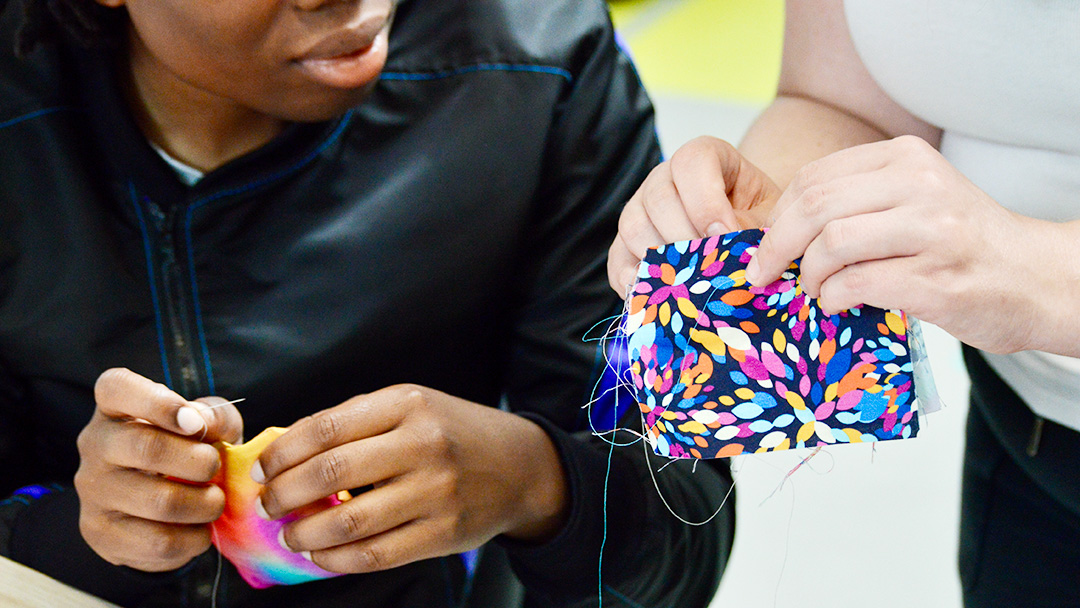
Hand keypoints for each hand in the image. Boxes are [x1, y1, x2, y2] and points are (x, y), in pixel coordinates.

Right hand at [74, 368, 242, 570]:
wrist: (161, 507)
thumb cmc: (187, 449)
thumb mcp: (208, 424)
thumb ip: (214, 416)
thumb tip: (203, 422)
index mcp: (114, 406)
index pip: (116, 388)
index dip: (159, 403)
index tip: (194, 424)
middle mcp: (94, 443)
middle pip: (147, 447)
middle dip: (199, 461)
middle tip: (215, 468)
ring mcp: (91, 490)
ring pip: (159, 501)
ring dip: (204, 504)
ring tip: (214, 501)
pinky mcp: (99, 532)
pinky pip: (158, 541)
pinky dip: (193, 537)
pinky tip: (199, 529)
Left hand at [253, 385, 567, 573]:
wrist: (521, 466)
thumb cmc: (453, 432)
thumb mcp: (412, 405)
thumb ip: (355, 421)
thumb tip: (286, 450)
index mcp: (408, 404)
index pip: (326, 428)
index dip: (282, 452)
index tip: (263, 469)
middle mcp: (423, 445)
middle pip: (331, 473)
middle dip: (284, 493)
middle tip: (268, 504)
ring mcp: (436, 492)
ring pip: (349, 520)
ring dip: (305, 533)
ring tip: (290, 534)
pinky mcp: (443, 534)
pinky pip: (376, 554)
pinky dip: (337, 560)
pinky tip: (321, 555)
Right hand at [608, 136, 781, 294]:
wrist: (747, 230)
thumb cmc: (758, 218)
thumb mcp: (767, 217)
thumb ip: (751, 230)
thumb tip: (731, 258)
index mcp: (703, 157)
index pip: (691, 163)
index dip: (706, 201)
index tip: (725, 235)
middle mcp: (664, 177)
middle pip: (657, 198)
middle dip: (683, 237)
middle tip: (707, 266)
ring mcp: (640, 208)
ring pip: (633, 227)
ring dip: (660, 259)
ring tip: (689, 282)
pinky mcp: (626, 242)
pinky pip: (617, 260)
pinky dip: (634, 281)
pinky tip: (659, 295)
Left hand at [745, 135, 1041, 352]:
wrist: (1036, 279)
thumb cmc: (962, 244)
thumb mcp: (915, 198)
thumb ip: (857, 201)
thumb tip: (777, 230)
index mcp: (906, 158)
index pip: (814, 178)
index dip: (777, 216)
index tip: (763, 245)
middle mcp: (921, 186)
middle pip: (814, 206)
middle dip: (775, 246)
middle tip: (763, 274)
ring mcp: (932, 231)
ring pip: (830, 244)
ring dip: (807, 275)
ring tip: (813, 290)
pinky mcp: (936, 279)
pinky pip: (855, 285)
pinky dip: (831, 299)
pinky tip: (837, 304)